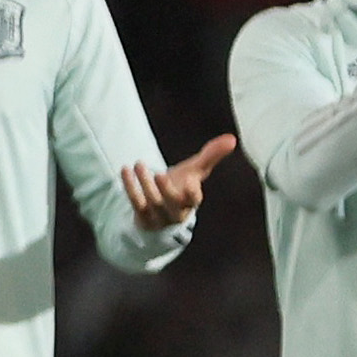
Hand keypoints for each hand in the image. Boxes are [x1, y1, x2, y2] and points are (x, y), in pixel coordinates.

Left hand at [119, 133, 235, 230]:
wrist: (159, 208)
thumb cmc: (181, 186)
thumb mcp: (195, 171)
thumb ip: (212, 155)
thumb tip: (231, 138)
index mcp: (191, 201)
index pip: (194, 200)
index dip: (193, 192)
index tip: (191, 180)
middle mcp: (176, 211)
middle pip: (172, 204)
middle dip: (166, 190)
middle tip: (160, 174)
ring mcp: (158, 216)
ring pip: (151, 203)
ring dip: (144, 184)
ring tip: (138, 164)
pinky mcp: (142, 217)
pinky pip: (135, 203)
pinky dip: (129, 186)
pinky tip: (125, 170)